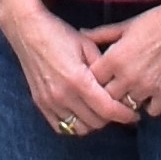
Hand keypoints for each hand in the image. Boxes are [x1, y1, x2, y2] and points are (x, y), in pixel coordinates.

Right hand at [1, 0, 138, 135]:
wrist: (27, 31)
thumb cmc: (59, 34)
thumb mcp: (88, 46)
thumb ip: (104, 69)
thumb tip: (120, 86)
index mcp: (78, 80)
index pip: (107, 109)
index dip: (125, 115)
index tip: (134, 114)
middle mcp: (63, 95)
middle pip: (96, 122)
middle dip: (111, 118)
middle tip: (118, 109)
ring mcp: (49, 101)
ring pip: (79, 128)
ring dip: (93, 122)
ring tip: (100, 111)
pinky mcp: (40, 103)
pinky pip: (61, 127)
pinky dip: (74, 124)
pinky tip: (81, 113)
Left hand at [85, 3, 160, 118]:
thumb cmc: (154, 21)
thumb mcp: (124, 26)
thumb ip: (101, 34)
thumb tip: (81, 34)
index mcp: (114, 59)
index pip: (92, 82)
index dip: (93, 81)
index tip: (98, 78)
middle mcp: (128, 76)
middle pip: (107, 98)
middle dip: (108, 94)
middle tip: (113, 90)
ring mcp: (148, 86)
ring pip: (128, 107)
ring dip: (128, 101)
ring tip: (131, 93)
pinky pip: (152, 111)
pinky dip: (150, 106)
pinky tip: (150, 97)